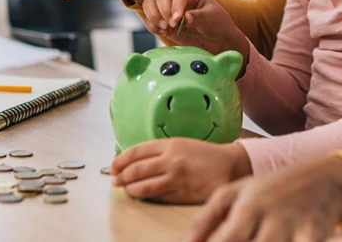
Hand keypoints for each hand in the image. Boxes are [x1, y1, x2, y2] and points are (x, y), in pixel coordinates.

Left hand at [110, 139, 251, 203]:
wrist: (228, 165)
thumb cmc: (205, 155)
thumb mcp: (182, 145)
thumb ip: (161, 152)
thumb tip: (136, 162)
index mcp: (171, 144)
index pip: (137, 151)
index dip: (121, 160)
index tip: (113, 166)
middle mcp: (171, 159)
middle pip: (136, 169)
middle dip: (121, 176)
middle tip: (115, 180)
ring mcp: (175, 177)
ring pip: (142, 186)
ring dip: (130, 189)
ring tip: (126, 190)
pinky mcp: (180, 193)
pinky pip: (156, 197)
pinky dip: (145, 197)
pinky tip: (142, 196)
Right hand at [141, 0, 249, 73]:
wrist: (217, 40)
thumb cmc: (218, 24)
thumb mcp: (212, 18)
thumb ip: (198, 17)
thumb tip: (185, 17)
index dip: (176, 7)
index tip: (177, 20)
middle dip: (163, 12)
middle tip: (172, 25)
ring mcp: (169, 11)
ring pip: (150, 5)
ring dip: (154, 17)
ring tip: (166, 29)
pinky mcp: (164, 24)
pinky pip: (149, 21)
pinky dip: (152, 26)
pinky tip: (164, 32)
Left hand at [183, 157, 341, 241]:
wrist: (325, 178)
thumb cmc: (274, 188)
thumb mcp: (239, 192)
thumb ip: (208, 217)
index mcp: (248, 208)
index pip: (225, 241)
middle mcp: (269, 220)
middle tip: (247, 240)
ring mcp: (292, 229)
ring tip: (261, 237)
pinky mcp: (314, 236)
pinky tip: (288, 239)